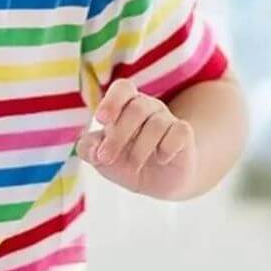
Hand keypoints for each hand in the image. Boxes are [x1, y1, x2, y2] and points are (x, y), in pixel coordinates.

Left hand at [77, 79, 196, 198]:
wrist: (155, 183)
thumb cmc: (123, 161)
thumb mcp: (100, 158)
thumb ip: (88, 149)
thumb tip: (91, 148)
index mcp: (124, 105)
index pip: (122, 88)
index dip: (112, 101)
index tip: (101, 120)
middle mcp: (147, 107)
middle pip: (136, 108)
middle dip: (118, 136)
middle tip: (105, 158)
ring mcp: (167, 119)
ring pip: (156, 124)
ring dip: (139, 150)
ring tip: (132, 166)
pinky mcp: (183, 134)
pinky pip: (179, 132)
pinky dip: (167, 148)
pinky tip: (160, 159)